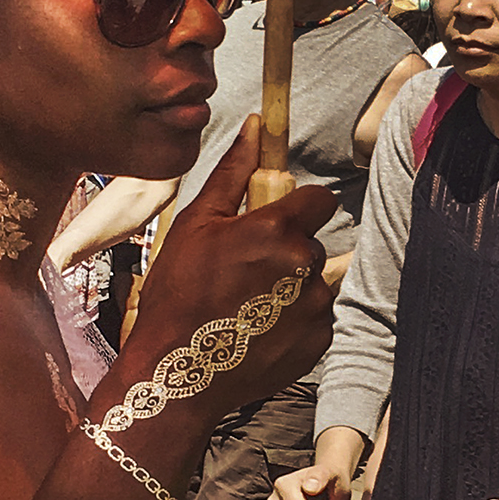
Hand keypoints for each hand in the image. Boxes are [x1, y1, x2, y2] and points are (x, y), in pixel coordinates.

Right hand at [126, 119, 334, 417]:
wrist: (179, 373)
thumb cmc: (177, 294)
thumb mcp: (196, 224)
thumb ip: (233, 173)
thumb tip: (257, 126)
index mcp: (277, 229)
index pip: (320, 199)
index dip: (299, 208)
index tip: (276, 222)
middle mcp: (305, 264)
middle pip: (311, 243)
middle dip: (286, 253)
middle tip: (244, 274)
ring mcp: (316, 306)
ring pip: (314, 282)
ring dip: (291, 288)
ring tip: (248, 307)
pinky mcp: (320, 341)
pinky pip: (316, 318)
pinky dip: (294, 322)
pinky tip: (258, 331)